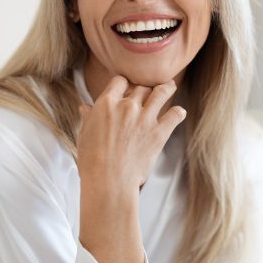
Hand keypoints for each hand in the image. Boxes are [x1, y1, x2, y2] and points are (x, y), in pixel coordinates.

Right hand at [76, 75, 185, 196]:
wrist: (108, 181)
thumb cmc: (92, 161)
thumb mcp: (84, 135)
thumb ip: (89, 118)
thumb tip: (85, 107)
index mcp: (106, 104)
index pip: (119, 81)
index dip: (124, 83)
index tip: (127, 87)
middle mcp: (127, 106)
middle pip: (141, 86)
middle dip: (144, 88)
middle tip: (148, 91)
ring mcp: (145, 118)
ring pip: (161, 92)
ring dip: (166, 88)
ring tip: (169, 87)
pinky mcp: (159, 133)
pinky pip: (175, 115)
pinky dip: (178, 113)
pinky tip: (178, 113)